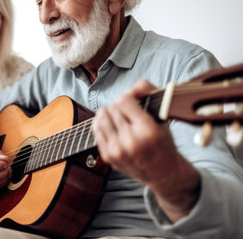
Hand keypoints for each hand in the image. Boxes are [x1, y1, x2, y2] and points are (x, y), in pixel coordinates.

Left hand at [93, 79, 199, 221]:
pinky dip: (102, 125)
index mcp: (148, 130)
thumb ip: (149, 93)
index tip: (134, 104)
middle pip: (113, 108)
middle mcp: (131, 141)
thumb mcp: (162, 116)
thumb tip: (134, 86)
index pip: (124, 100)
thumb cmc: (163, 141)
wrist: (163, 173)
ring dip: (108, 114)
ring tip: (117, 117)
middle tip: (128, 113)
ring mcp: (118, 150)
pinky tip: (111, 127)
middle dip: (120, 107)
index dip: (129, 99)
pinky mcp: (108, 157)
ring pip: (101, 118)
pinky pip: (96, 131)